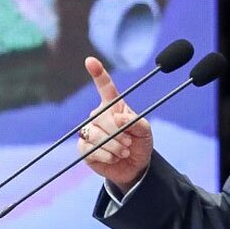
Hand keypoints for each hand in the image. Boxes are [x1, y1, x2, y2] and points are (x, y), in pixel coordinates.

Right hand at [77, 56, 152, 191]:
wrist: (135, 167)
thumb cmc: (140, 144)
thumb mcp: (145, 131)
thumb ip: (135, 122)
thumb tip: (118, 118)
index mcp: (114, 106)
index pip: (105, 87)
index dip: (98, 73)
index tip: (90, 61)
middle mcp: (99, 116)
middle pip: (100, 116)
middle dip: (117, 131)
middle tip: (129, 143)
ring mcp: (90, 131)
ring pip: (94, 133)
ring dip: (113, 145)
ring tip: (124, 151)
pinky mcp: (84, 148)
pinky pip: (89, 148)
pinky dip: (105, 155)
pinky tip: (113, 158)